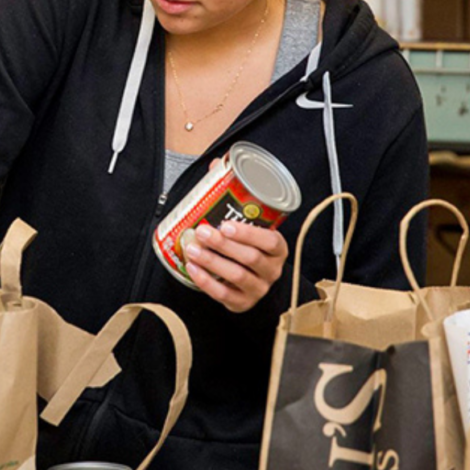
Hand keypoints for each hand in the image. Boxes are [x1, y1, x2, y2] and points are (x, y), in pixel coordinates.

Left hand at [183, 161, 288, 312]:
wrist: (256, 282)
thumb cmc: (252, 247)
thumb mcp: (252, 225)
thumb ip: (235, 196)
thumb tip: (216, 166)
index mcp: (277, 248)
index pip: (270, 241)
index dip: (249, 234)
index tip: (226, 224)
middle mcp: (271, 270)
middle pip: (250, 258)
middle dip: (223, 245)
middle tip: (202, 231)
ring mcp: (258, 288)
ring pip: (237, 276)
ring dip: (212, 261)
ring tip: (192, 248)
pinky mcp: (242, 303)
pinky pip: (224, 294)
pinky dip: (206, 282)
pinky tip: (192, 268)